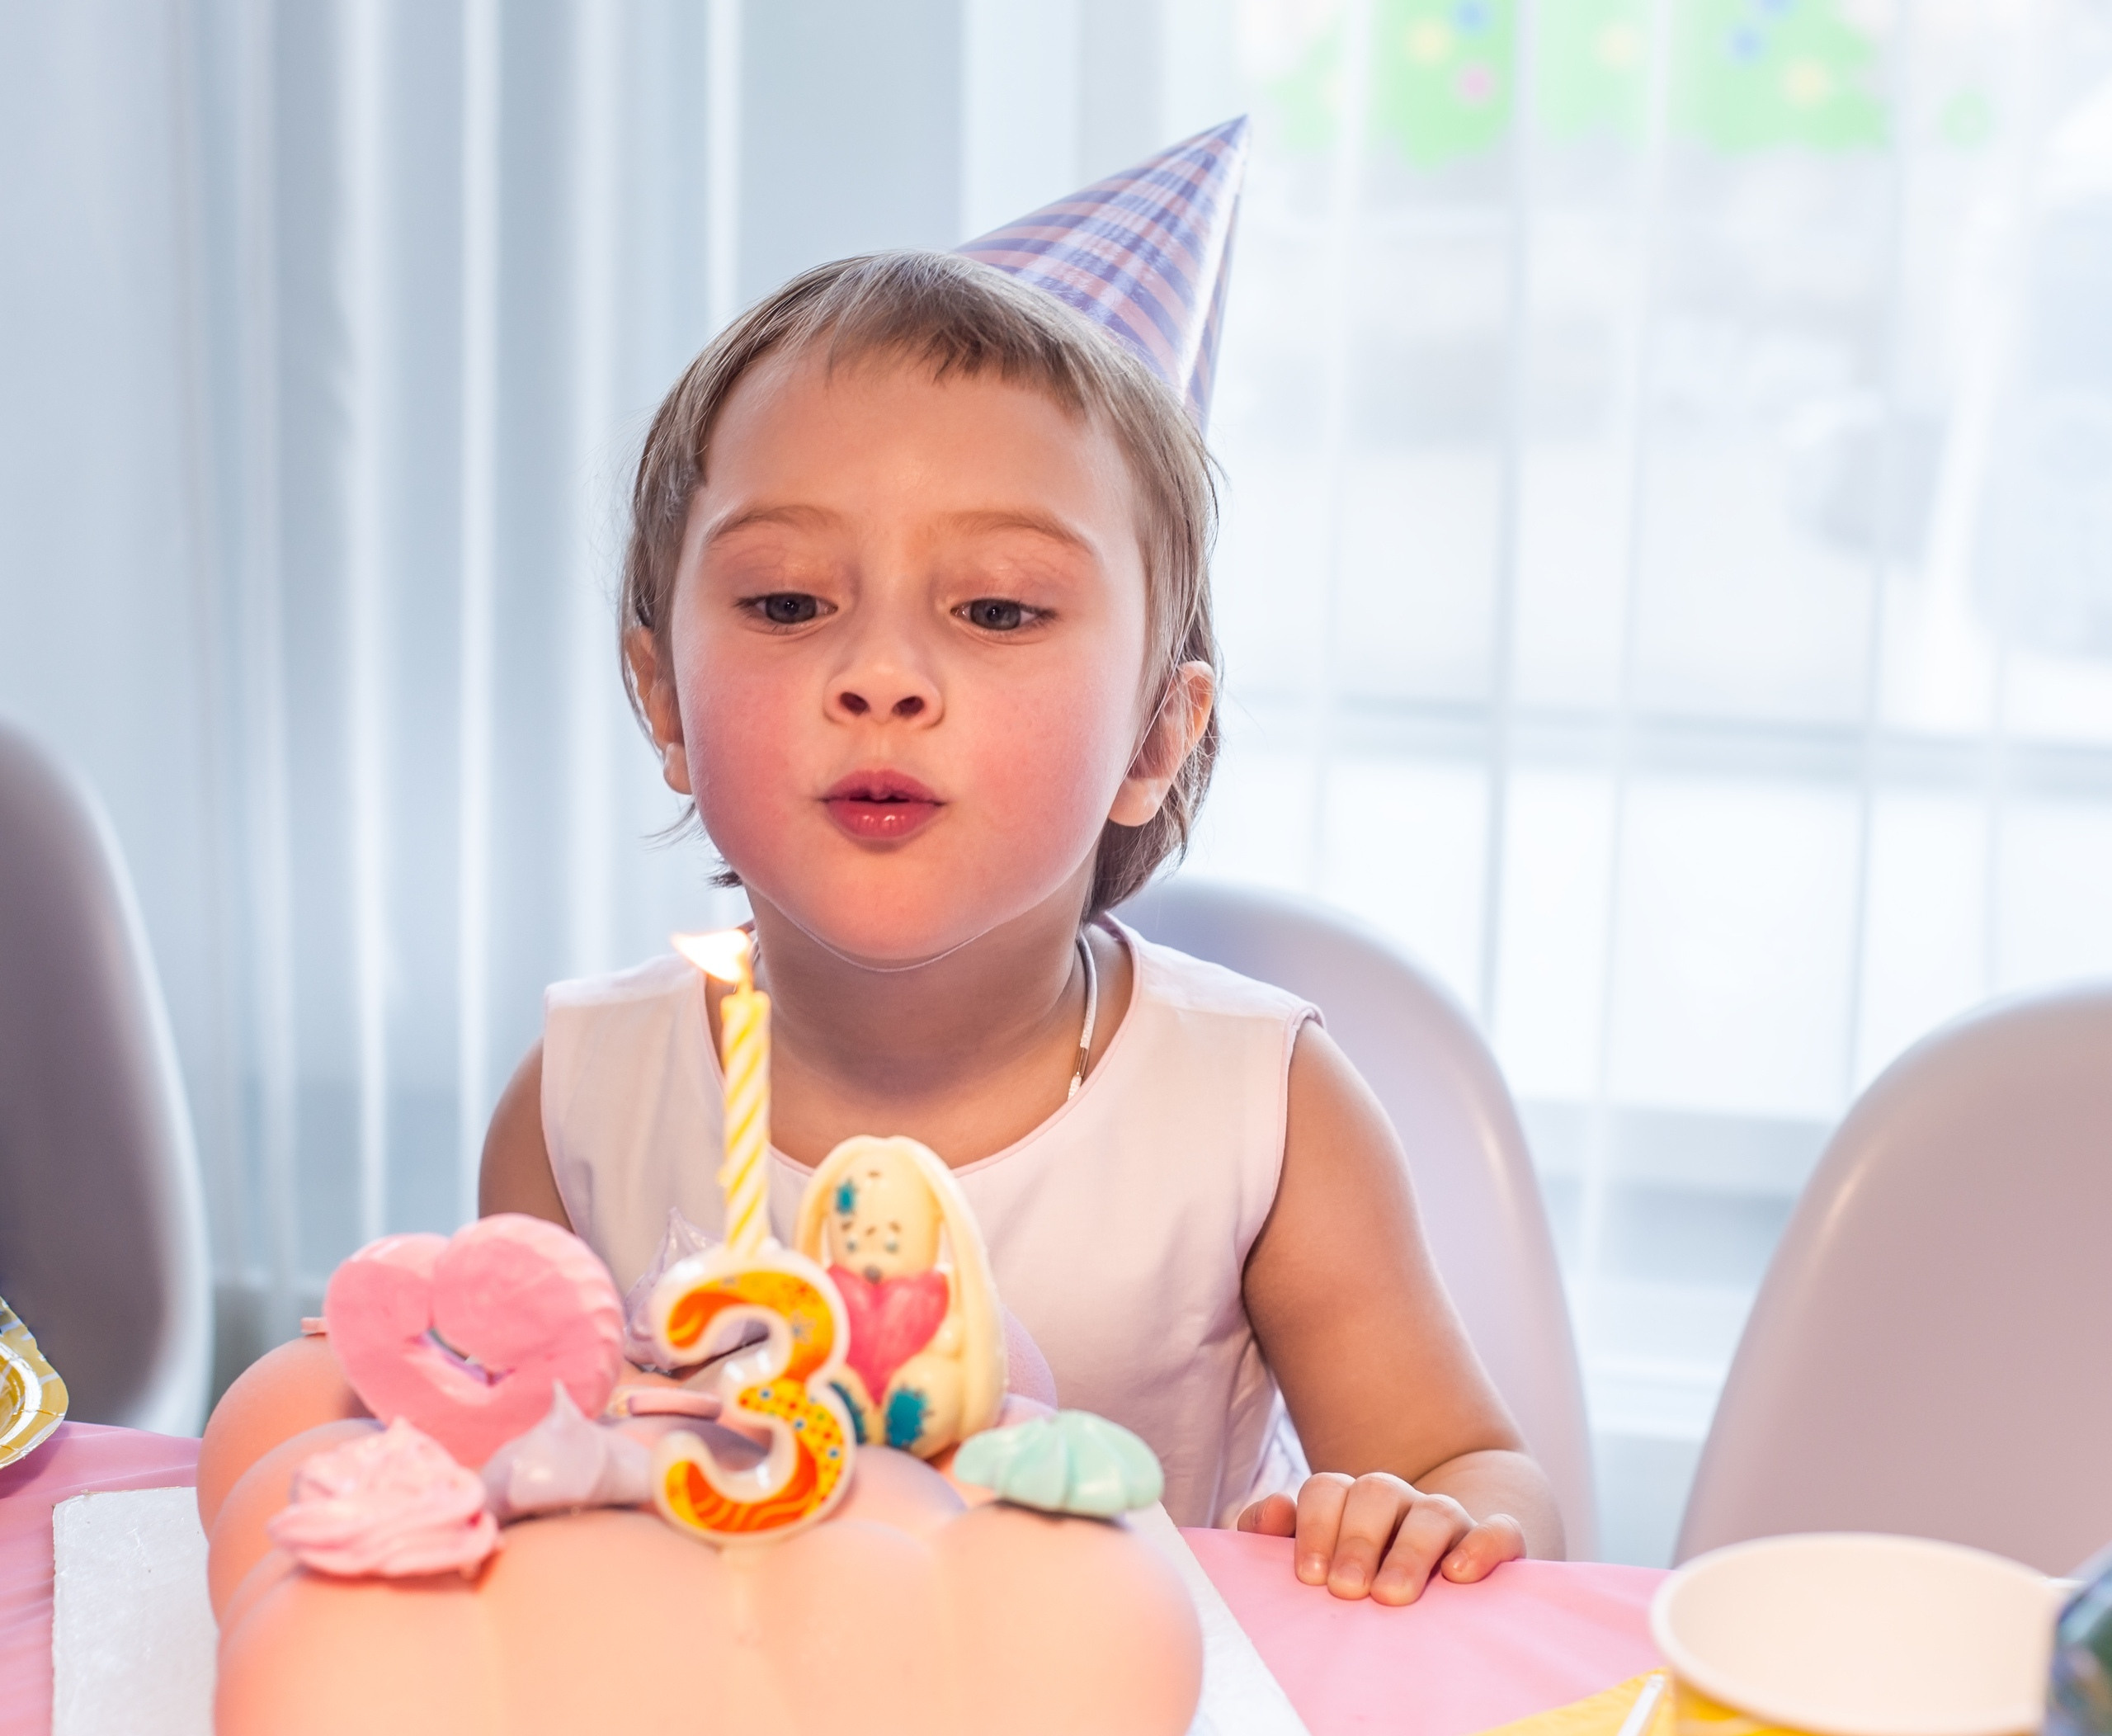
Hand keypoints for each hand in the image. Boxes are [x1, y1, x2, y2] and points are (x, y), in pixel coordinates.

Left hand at [1236, 1471, 1524, 1604]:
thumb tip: (1273, 1510)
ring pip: (1435, 1511)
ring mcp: (1448, 1522)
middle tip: (1345, 1590)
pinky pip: (1499, 1531)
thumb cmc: (1356, 1581)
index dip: (1314, 1526)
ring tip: (1391, 1595)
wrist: (1437, 1585)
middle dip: (1357, 1540)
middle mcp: (1399, 1504)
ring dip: (1410, 1552)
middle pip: (1376, 1493)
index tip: (1309, 1576)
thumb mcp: (1314, 1560)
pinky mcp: (1494, 1544)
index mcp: (1349, 1503)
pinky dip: (1482, 1546)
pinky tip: (1459, 1575)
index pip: (1327, 1489)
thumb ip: (1274, 1533)